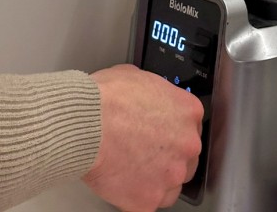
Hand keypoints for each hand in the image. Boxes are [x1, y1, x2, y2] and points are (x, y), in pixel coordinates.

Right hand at [84, 64, 203, 211]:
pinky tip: (123, 182)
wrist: (86, 124)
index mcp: (188, 111)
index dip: (172, 129)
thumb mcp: (136, 76)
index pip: (190, 125)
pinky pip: (150, 202)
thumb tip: (146, 97)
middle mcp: (187, 143)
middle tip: (144, 150)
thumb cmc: (105, 99)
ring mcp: (171, 173)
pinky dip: (138, 195)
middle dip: (168, 155)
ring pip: (172, 183)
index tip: (160, 132)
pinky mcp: (150, 199)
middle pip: (186, 156)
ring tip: (131, 168)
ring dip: (157, 177)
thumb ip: (153, 92)